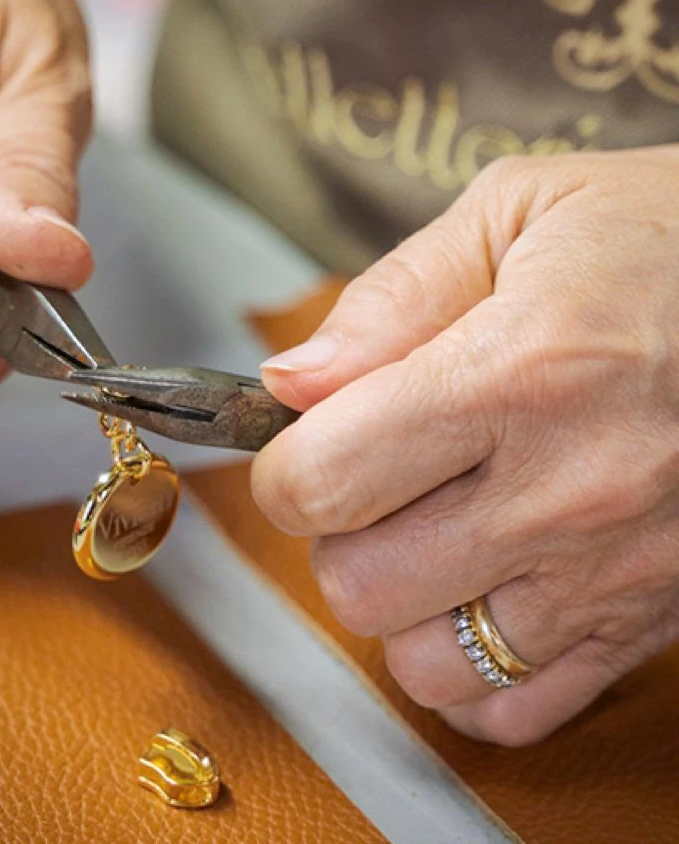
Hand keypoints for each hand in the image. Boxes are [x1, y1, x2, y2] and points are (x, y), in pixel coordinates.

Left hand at [252, 146, 678, 745]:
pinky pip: (515, 712)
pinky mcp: (652, 622)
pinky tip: (481, 589)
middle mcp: (568, 491)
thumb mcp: (517, 213)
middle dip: (336, 533)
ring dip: (400, 603)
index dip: (283, 467)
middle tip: (372, 480)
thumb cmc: (661, 238)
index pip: (321, 482)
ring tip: (432, 531)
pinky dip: (473, 668)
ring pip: (424, 662)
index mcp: (518, 373)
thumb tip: (288, 382)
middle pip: (357, 584)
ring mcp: (616, 572)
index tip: (299, 445)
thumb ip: (390, 299)